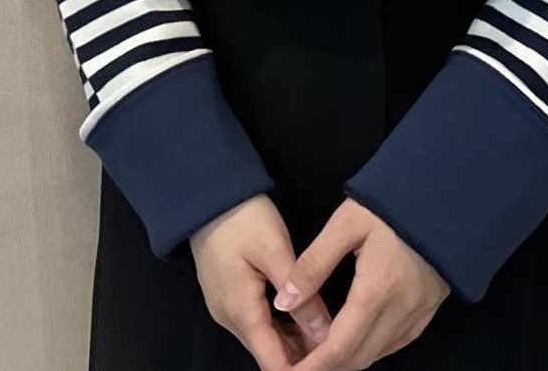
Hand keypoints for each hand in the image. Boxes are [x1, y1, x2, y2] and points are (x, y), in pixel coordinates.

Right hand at [189, 193, 332, 369]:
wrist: (209, 194)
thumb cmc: (243, 219)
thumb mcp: (275, 251)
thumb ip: (301, 294)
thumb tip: (326, 334)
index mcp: (241, 311)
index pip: (271, 362)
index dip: (302, 370)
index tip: (332, 364)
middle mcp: (229, 318)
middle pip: (268, 353)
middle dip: (301, 357)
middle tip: (338, 346)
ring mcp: (225, 307)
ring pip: (263, 339)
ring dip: (292, 343)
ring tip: (328, 334)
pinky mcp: (227, 295)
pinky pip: (256, 323)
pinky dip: (280, 327)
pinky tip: (304, 319)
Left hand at [272, 197, 449, 368]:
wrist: (443, 195)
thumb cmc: (391, 202)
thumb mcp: (346, 223)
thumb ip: (313, 264)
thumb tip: (285, 302)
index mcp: (378, 290)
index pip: (341, 347)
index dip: (314, 366)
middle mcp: (401, 311)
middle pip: (358, 358)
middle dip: (327, 367)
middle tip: (299, 363)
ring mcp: (419, 314)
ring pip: (377, 355)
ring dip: (348, 360)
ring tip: (319, 352)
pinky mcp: (428, 310)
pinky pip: (395, 344)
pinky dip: (370, 349)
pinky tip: (353, 339)